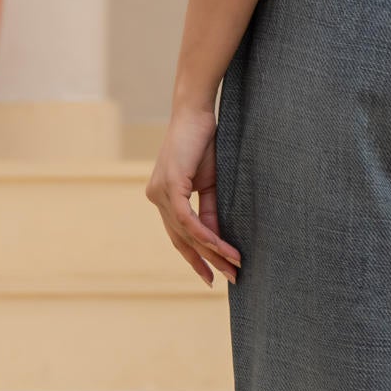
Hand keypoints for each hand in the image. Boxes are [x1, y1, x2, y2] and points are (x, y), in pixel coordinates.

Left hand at [145, 107, 242, 288]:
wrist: (196, 112)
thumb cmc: (203, 142)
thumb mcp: (209, 183)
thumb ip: (209, 211)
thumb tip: (217, 238)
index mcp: (162, 197)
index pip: (178, 236)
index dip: (195, 258)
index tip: (211, 277)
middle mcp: (155, 197)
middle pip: (181, 240)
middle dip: (206, 261)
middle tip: (230, 278)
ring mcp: (159, 193)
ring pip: (186, 233)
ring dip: (213, 251)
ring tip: (234, 264)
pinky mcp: (170, 186)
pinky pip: (187, 220)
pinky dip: (206, 235)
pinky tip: (222, 247)